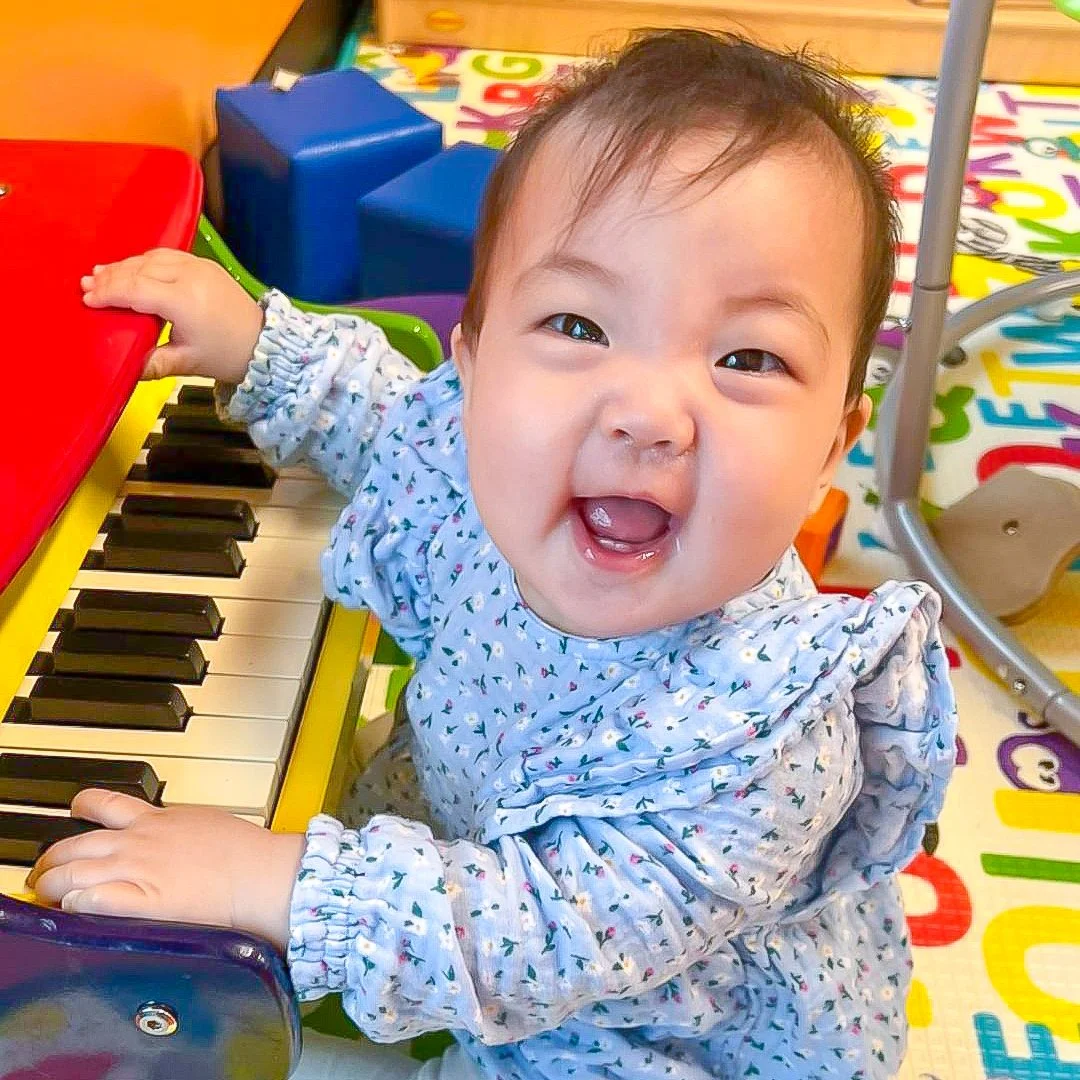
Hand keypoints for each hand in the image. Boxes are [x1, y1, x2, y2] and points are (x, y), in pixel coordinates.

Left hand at [28, 790, 304, 951]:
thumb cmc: (244, 851)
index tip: (71, 824)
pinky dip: (75, 903)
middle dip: (50, 860)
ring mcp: (137, 872)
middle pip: (74, 844)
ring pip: (72, 873)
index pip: (101, 805)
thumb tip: (167, 833)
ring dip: (51, 885)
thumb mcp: (203, 822)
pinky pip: (94, 901)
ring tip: (46, 895)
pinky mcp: (142, 902)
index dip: (77, 812)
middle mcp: (138, 843)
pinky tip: (71, 908)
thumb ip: (175, 827)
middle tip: (43, 873)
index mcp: (155, 820)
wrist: (260, 873)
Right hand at [81, 249, 264, 383]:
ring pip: (152, 259)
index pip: (136, 289)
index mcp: (185, 301)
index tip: (88, 300)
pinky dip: (145, 261)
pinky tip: (130, 268)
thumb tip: (125, 367)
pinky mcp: (205, 265)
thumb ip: (153, 363)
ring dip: (125, 266)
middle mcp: (191, 277)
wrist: (264, 344)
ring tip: (101, 274)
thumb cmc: (226, 355)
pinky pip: (168, 256)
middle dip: (112, 277)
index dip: (109, 293)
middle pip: (140, 270)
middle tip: (87, 285)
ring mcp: (200, 267)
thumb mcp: (187, 363)